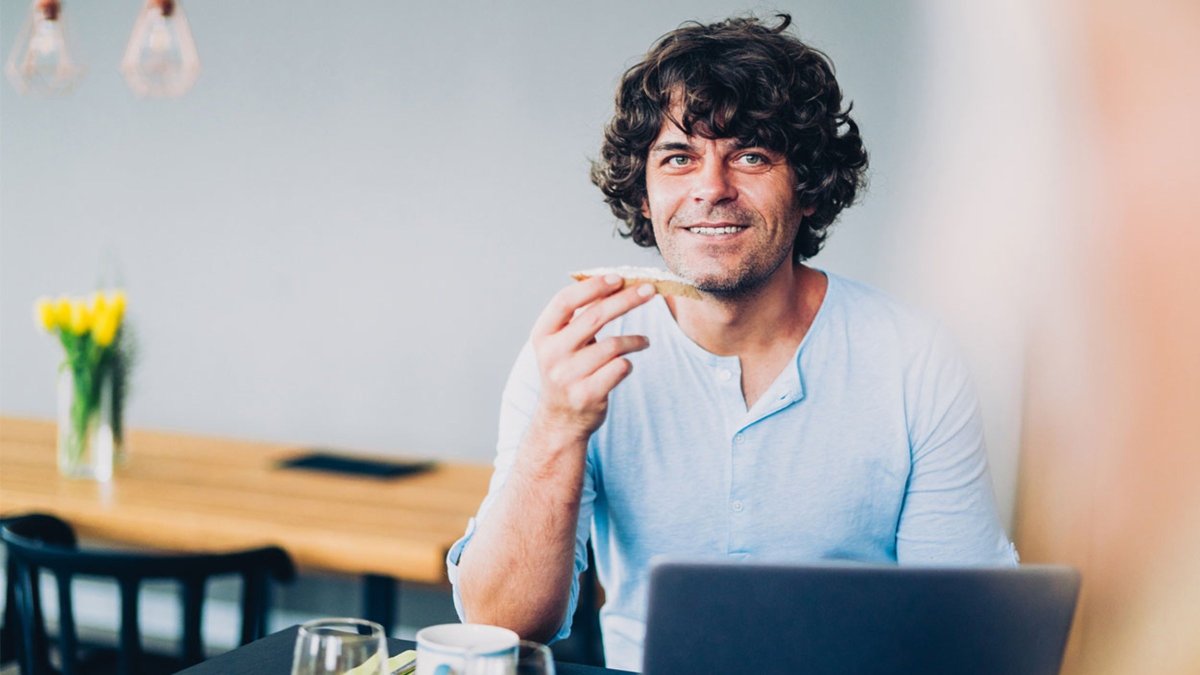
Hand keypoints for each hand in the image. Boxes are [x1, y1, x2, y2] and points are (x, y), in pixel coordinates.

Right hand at [529, 275, 654, 443]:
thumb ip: (580, 316)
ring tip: (644, 341)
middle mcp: (552, 354)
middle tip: (649, 290)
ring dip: (635, 340)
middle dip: (626, 300)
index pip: (566, 301)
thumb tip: (613, 282)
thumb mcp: (562, 342)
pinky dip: (629, 362)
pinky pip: (620, 368)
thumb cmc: (567, 371)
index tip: (618, 278)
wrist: (560, 419)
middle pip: (594, 317)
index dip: (593, 286)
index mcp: (543, 335)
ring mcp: (568, 376)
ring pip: (613, 345)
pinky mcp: (587, 395)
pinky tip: (628, 363)